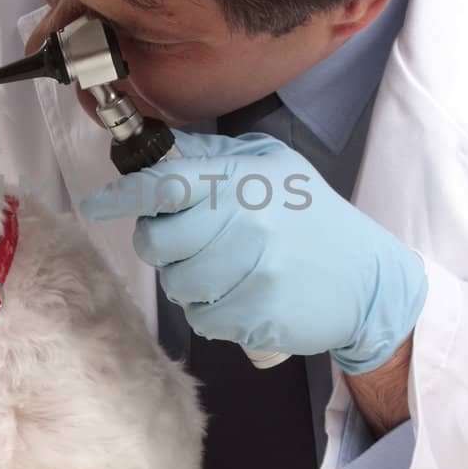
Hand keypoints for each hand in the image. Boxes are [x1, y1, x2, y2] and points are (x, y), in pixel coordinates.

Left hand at [79, 128, 427, 373]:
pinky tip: (242, 296)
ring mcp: (255, 267)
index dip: (122, 196)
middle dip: (160, 246)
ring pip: (177, 283)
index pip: (166, 182)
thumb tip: (153, 150)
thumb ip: (212, 156)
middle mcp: (249, 219)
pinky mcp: (259, 310)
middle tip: (186, 244)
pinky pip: (202, 318)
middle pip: (159, 240)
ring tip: (225, 271)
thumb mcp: (272, 166)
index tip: (97, 205)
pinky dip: (212, 313)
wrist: (369, 281)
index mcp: (246, 177)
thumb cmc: (312, 219)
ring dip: (189, 282)